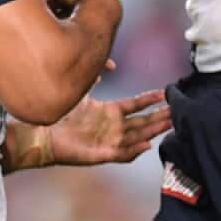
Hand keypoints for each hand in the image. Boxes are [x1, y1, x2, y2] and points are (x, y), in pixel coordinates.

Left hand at [49, 89, 171, 164]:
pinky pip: (121, 154)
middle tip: (176, 111)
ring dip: (153, 131)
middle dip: (159, 116)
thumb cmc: (61, 115)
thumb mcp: (80, 93)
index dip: (150, 99)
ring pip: (137, 137)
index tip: (164, 93)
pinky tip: (146, 146)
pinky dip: (134, 151)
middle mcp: (113, 127)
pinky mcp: (101, 154)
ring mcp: (109, 141)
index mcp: (110, 112)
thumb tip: (109, 66)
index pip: (135, 105)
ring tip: (169, 124)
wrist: (44, 134)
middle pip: (142, 121)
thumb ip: (93, 77)